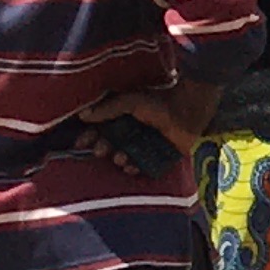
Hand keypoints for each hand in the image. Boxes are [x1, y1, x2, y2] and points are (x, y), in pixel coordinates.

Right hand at [78, 80, 215, 175]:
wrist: (188, 111)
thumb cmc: (160, 102)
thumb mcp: (131, 101)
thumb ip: (109, 108)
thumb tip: (83, 115)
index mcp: (123, 114)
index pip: (100, 127)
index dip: (89, 135)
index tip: (81, 143)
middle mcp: (131, 129)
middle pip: (109, 143)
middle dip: (102, 148)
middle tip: (100, 151)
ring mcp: (144, 143)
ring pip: (123, 155)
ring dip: (117, 158)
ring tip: (119, 157)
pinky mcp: (156, 155)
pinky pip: (141, 165)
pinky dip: (134, 167)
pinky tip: (130, 167)